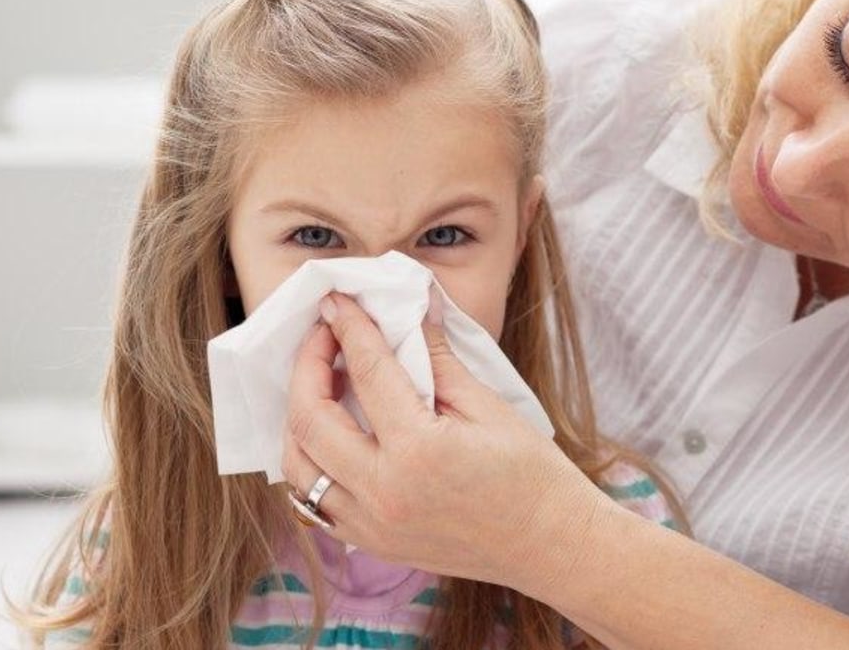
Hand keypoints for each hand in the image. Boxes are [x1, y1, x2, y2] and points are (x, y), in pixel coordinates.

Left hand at [280, 291, 614, 590]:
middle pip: (310, 419)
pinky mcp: (372, 543)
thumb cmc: (531, 475)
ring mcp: (371, 525)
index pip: (367, 372)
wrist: (550, 545)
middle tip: (324, 337)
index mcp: (418, 451)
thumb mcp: (488, 406)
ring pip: (298, 465)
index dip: (349, 328)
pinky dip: (310, 462)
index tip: (338, 302)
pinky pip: (313, 501)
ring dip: (298, 417)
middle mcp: (383, 492)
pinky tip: (330, 433)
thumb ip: (438, 357)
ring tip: (321, 383)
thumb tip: (415, 306)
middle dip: (307, 366)